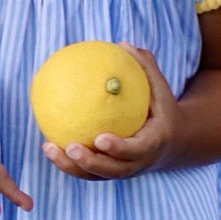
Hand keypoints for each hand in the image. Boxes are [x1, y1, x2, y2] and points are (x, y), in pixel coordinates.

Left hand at [41, 45, 175, 180]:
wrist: (172, 142)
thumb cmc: (162, 107)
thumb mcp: (160, 88)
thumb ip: (145, 67)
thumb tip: (122, 44)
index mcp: (154, 143)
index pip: (136, 149)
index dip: (119, 147)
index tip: (100, 138)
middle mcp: (139, 163)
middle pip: (114, 170)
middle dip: (91, 162)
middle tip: (70, 147)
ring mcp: (124, 171)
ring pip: (96, 175)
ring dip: (71, 166)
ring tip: (48, 148)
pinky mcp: (110, 173)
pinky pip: (87, 172)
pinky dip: (67, 163)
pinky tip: (48, 145)